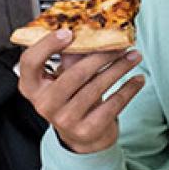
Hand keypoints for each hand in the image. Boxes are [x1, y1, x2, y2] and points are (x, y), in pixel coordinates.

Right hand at [18, 31, 144, 154]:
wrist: (82, 137)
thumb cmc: (72, 101)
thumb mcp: (64, 80)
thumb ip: (70, 59)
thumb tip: (88, 33)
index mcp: (32, 87)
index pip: (30, 62)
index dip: (47, 45)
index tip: (68, 32)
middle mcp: (44, 104)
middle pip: (75, 73)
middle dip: (102, 56)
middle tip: (121, 45)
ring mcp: (65, 119)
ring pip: (98, 86)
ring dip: (120, 68)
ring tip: (134, 57)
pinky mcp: (88, 129)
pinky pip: (114, 103)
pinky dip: (129, 88)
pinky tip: (138, 79)